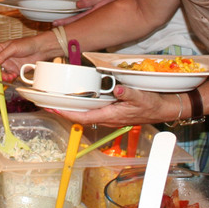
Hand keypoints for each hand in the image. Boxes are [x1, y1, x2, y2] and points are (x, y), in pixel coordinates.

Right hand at [0, 33, 60, 82]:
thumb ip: (3, 55)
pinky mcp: (15, 70)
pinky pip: (9, 76)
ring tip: (9, 77)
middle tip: (0, 76)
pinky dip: (9, 78)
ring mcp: (9, 64)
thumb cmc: (28, 43)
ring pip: (1, 73)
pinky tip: (13, 76)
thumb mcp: (13, 47)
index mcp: (0, 49)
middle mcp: (3, 57)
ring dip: (3, 76)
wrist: (40, 49)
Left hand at [45, 85, 175, 126]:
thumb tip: (117, 89)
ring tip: (55, 101)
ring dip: (70, 109)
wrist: (162, 109)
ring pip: (84, 114)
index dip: (67, 114)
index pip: (83, 117)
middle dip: (62, 111)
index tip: (53, 108)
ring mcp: (108, 115)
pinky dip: (80, 106)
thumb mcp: (142, 97)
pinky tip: (75, 99)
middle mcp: (106, 117)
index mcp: (110, 115)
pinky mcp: (111, 111)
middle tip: (47, 102)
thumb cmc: (152, 105)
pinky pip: (91, 111)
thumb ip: (128, 93)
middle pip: (79, 117)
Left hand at [52, 0, 137, 25]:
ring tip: (66, 30)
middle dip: (68, 28)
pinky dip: (87, 28)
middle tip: (56, 30)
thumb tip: (78, 4)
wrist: (140, 5)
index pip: (77, 19)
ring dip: (77, 29)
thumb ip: (91, 0)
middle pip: (79, 25)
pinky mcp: (107, 24)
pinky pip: (94, 26)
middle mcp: (97, 20)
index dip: (66, 22)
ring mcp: (102, 23)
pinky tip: (82, 29)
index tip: (56, 24)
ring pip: (86, 27)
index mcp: (95, 13)